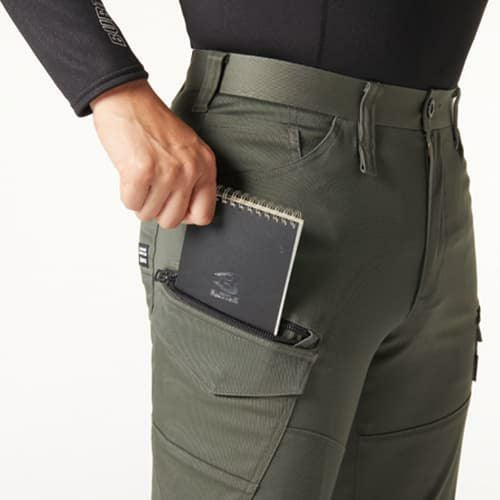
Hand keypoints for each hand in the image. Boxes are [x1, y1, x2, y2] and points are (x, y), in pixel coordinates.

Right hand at [90, 79, 216, 227]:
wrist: (128, 99)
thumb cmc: (152, 123)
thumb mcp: (187, 150)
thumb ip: (192, 179)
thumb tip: (185, 212)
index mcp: (205, 166)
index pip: (203, 214)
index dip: (184, 215)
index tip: (174, 206)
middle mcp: (190, 170)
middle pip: (173, 220)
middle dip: (157, 209)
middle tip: (152, 190)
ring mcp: (167, 172)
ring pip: (149, 214)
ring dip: (140, 201)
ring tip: (141, 178)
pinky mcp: (142, 172)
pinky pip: (132, 203)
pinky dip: (127, 194)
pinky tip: (130, 175)